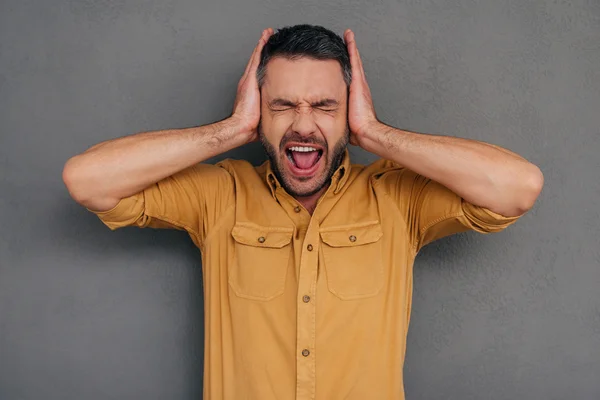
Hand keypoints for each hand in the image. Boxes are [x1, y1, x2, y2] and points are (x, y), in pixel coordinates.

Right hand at [231, 28, 273, 141]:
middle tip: (269, 37)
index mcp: (251, 90)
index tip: (270, 53)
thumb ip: (271, 110)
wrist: (242, 126)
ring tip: (268, 34)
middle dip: (263, 49)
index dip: (264, 61)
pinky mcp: (250, 78)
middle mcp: (248, 82)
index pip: (258, 71)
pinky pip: (257, 58)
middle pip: (257, 61)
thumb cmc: (251, 126)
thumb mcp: (265, 114)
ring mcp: (248, 79)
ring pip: (257, 57)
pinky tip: (266, 38)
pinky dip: (261, 47)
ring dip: (262, 44)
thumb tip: (284, 114)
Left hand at [344, 29, 378, 145]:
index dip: (347, 67)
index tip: (342, 59)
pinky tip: (348, 36)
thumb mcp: (344, 119)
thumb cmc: (356, 129)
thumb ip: (339, 117)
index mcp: (355, 94)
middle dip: (350, 53)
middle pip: (353, 65)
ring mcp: (359, 81)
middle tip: (346, 40)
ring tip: (347, 34)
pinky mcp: (358, 79)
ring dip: (350, 46)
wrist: (365, 130)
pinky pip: (353, 58)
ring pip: (353, 59)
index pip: (350, 76)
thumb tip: (327, 125)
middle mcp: (359, 85)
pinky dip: (351, 46)